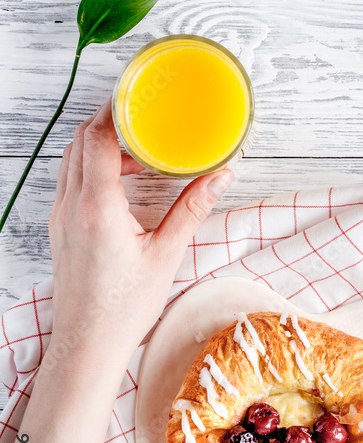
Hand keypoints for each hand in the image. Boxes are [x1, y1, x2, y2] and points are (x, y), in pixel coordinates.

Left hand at [48, 98, 232, 369]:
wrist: (88, 346)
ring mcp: (62, 218)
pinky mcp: (61, 231)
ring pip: (71, 161)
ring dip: (99, 145)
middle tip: (141, 115)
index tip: (136, 95)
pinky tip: (120, 183)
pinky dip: (91, 168)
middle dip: (108, 121)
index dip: (115, 110)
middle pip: (80, 142)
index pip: (99, 138)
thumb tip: (221, 176)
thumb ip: (193, 209)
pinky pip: (70, 182)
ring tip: (137, 151)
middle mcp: (73, 206)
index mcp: (98, 206)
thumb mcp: (167, 255)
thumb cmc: (123, 309)